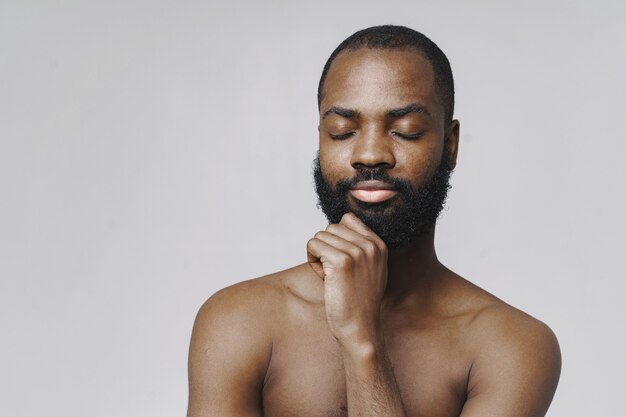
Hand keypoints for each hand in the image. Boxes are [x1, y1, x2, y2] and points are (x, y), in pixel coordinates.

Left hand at [307, 213, 387, 346]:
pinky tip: (323, 277)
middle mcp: (370, 245)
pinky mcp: (341, 261)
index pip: (348, 219)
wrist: (360, 328)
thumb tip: (336, 225)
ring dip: (318, 255)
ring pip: (320, 236)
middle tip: (333, 271)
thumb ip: (359, 247)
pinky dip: (312, 260)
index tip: (342, 261)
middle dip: (326, 247)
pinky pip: (313, 244)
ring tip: (329, 276)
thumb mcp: (369, 269)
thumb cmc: (358, 301)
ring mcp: (356, 252)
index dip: (337, 238)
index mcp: (379, 245)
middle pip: (332, 227)